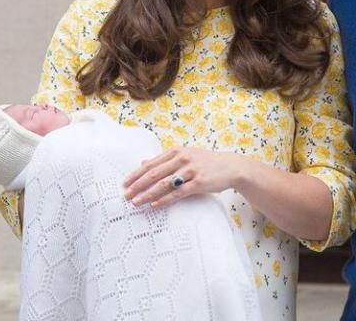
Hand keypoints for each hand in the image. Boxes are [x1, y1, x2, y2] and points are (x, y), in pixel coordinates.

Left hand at [123, 147, 245, 208]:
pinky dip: (164, 200)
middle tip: (126, 195)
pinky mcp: (199, 183)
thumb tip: (143, 162)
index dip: (136, 174)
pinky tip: (154, 205)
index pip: (151, 164)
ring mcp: (190, 170)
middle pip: (154, 173)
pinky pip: (178, 193)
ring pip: (164, 184)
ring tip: (136, 202)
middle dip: (138, 185)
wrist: (231, 166)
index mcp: (176, 151)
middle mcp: (182, 159)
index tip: (125, 184)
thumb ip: (164, 159)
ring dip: (148, 194)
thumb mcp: (185, 155)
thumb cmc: (206, 162)